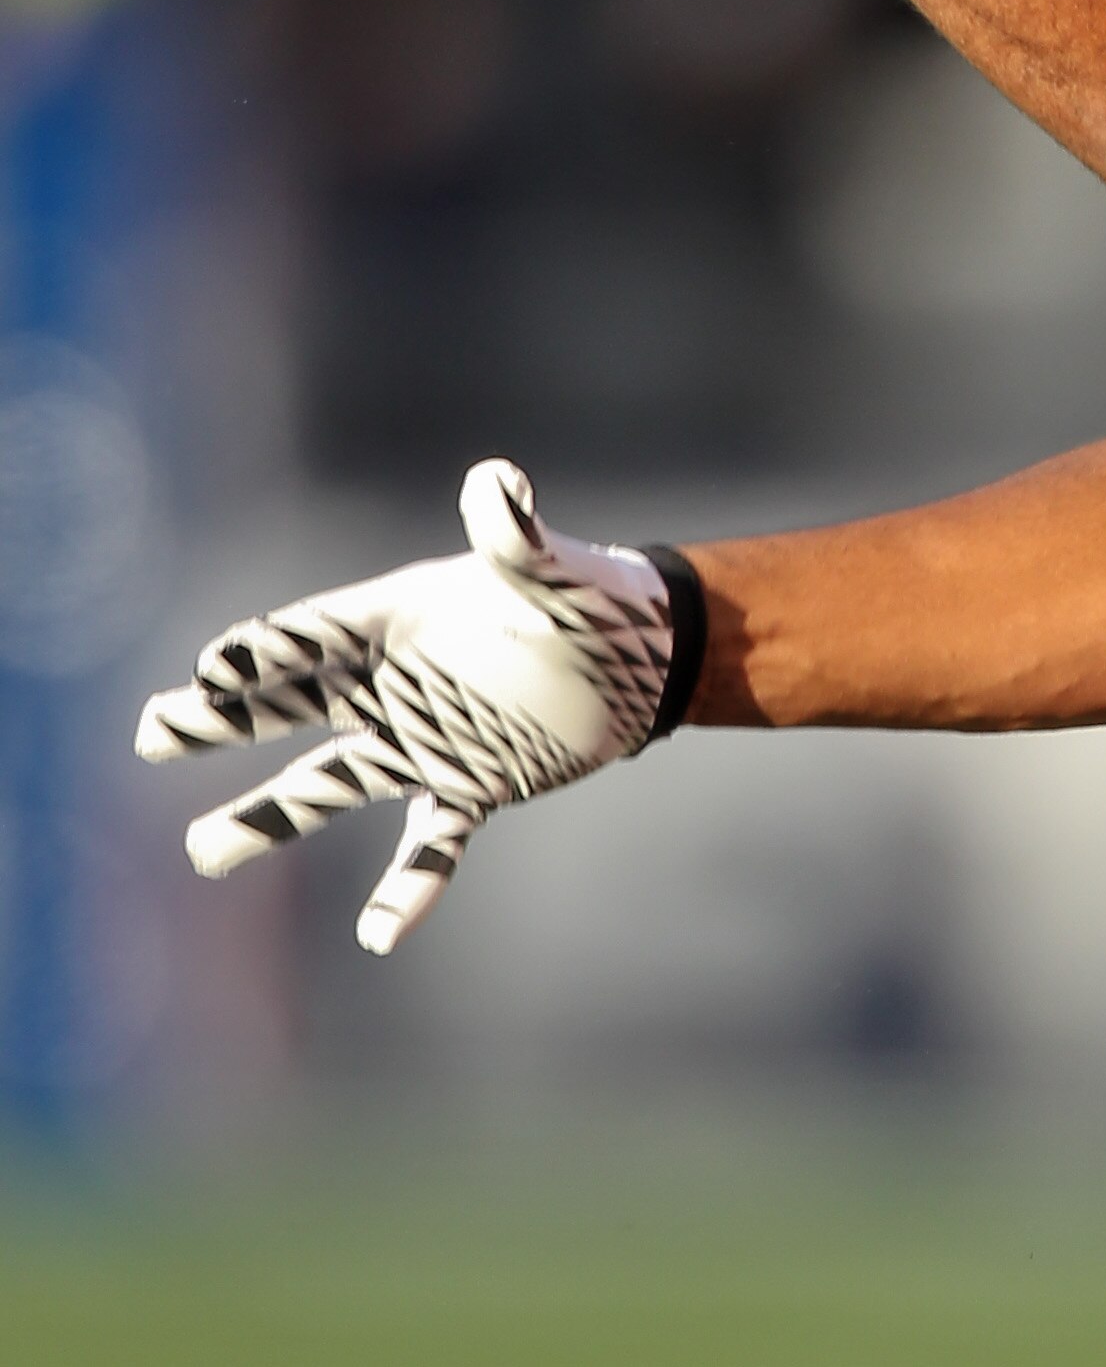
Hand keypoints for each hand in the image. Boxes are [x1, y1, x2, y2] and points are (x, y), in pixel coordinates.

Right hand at [135, 461, 699, 955]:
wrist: (642, 652)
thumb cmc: (592, 595)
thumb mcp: (553, 565)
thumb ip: (517, 533)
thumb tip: (496, 481)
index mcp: (403, 617)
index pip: (315, 634)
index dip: (265, 650)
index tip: (209, 669)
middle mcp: (396, 682)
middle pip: (290, 704)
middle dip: (220, 718)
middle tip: (151, 730)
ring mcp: (424, 739)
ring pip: (331, 785)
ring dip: (269, 817)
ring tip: (203, 854)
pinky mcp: (471, 783)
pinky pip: (429, 844)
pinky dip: (408, 886)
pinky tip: (380, 934)